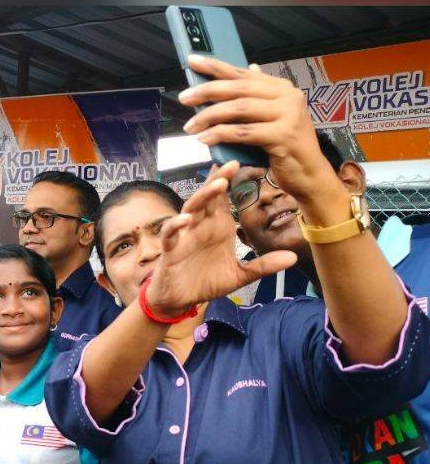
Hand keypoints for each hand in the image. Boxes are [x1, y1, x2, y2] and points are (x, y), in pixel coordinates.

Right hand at [145, 161, 297, 315]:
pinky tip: (186, 219)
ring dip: (202, 196)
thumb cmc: (205, 282)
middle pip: (208, 197)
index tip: (245, 163)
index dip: (232, 181)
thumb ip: (263, 265)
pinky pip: (170, 233)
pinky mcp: (170, 249)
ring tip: (217, 185)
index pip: (224, 198)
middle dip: (219, 180)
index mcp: (217, 227)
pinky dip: (176, 224)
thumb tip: (292, 257)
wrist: (180, 300)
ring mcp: (184, 235)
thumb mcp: (239, 275)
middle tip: (232, 163)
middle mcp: (200, 226)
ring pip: (190, 208)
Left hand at [179, 55, 338, 201]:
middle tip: (184, 98)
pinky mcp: (282, 136)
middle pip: (239, 89)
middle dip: (207, 91)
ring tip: (190, 126)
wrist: (309, 174)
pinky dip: (221, 134)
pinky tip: (205, 139)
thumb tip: (250, 67)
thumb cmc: (285, 146)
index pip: (243, 73)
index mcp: (282, 88)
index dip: (216, 66)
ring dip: (210, 116)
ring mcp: (288, 115)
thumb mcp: (273, 116)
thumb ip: (260, 95)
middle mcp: (287, 96)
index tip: (192, 61)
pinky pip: (243, 133)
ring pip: (239, 109)